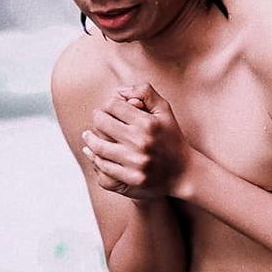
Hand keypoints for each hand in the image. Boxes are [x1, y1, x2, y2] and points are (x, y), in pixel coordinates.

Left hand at [82, 83, 190, 199]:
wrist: (183, 173)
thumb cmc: (171, 138)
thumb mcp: (164, 111)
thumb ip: (145, 92)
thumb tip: (119, 91)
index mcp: (148, 123)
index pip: (114, 105)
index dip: (109, 104)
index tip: (110, 108)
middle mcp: (141, 143)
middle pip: (102, 123)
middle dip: (97, 118)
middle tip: (98, 119)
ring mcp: (135, 163)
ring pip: (98, 146)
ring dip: (90, 139)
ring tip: (88, 136)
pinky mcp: (131, 179)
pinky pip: (103, 167)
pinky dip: (95, 158)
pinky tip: (93, 152)